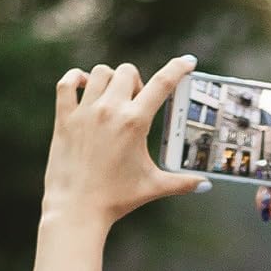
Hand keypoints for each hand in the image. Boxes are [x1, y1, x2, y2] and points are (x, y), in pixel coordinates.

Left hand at [41, 56, 207, 227]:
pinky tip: (84, 88)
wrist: (78, 209)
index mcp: (135, 123)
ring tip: (112, 99)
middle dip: (136, 82)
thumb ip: (182, 183)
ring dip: (110, 79)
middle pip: (128, 72)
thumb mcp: (153, 187)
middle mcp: (110, 110)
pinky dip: (76, 79)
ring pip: (100, 72)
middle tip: (136, 103)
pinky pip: (68, 82)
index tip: (188, 61)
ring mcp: (85, 111)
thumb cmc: (117, 199)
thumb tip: (205, 185)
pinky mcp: (65, 117)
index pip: (162, 84)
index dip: (178, 69)